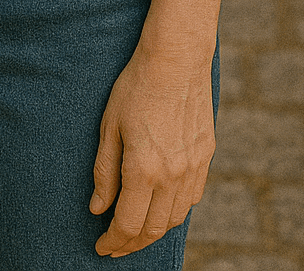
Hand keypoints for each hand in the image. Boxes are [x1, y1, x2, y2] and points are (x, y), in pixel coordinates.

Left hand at [89, 48, 214, 257]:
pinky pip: (192, 197)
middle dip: (132, 243)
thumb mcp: (109, 126)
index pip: (127, 224)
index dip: (113, 241)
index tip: (101, 246)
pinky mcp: (205, 155)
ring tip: (137, 231)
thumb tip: (98, 208)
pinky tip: (162, 207)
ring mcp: (192, 167)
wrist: (176, 58)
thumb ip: (104, 171)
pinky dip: (176, 211)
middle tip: (116, 245)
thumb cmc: (137, 86)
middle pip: (153, 229)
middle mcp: (172, 175)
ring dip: (155, 230)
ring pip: (175, 218)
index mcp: (143, 169)